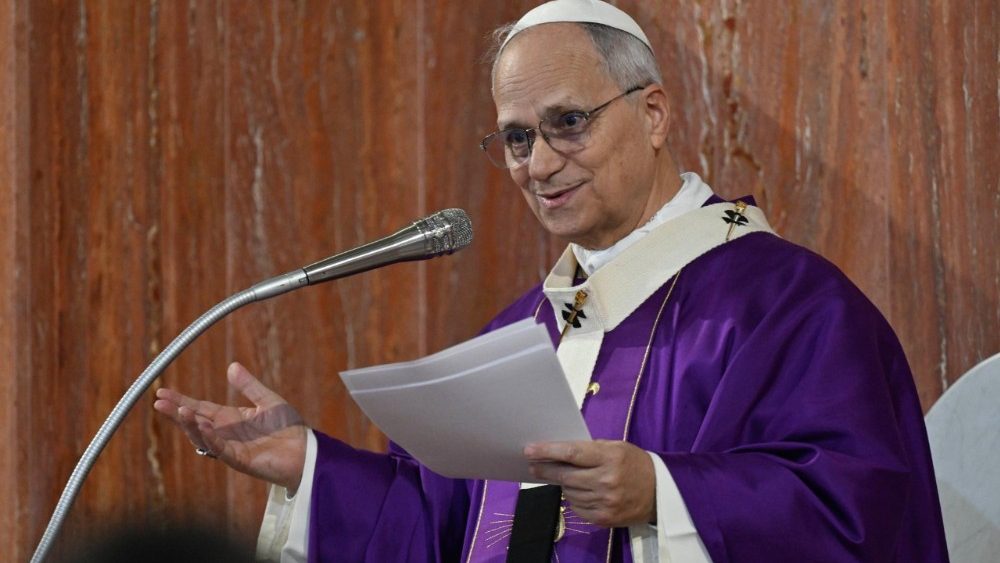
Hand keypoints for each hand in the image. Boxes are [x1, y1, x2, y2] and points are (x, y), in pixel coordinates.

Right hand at [153, 362, 307, 492]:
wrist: (306, 451)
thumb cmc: (289, 428)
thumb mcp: (268, 400)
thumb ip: (249, 386)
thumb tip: (232, 366)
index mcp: (231, 419)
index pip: (200, 408)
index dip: (181, 400)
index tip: (162, 392)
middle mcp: (226, 433)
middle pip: (195, 422)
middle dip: (177, 412)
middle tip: (159, 402)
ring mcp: (231, 448)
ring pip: (203, 437)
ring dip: (190, 425)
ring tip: (180, 410)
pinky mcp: (240, 459)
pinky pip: (220, 448)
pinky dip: (210, 437)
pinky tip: (203, 425)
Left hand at [525, 440, 655, 527]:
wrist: (659, 493)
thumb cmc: (634, 464)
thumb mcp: (616, 447)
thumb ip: (590, 450)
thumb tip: (558, 452)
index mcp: (610, 457)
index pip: (572, 453)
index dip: (548, 451)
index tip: (529, 450)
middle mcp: (607, 481)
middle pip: (566, 476)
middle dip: (545, 470)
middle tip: (532, 465)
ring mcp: (605, 502)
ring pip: (569, 492)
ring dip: (562, 484)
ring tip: (564, 478)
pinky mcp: (603, 518)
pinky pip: (577, 508)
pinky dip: (573, 499)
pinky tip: (579, 491)